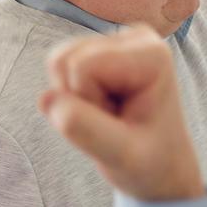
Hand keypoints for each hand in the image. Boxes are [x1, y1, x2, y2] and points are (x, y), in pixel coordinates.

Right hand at [40, 29, 205, 201]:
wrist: (160, 168)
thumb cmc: (150, 163)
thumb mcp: (121, 157)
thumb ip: (85, 129)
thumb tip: (46, 99)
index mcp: (151, 54)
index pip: (81, 67)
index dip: (89, 104)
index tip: (122, 123)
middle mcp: (136, 37)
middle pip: (64, 59)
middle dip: (79, 100)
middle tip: (114, 122)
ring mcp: (117, 41)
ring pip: (57, 62)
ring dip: (76, 100)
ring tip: (112, 117)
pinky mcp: (100, 50)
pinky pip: (58, 68)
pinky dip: (73, 97)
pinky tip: (104, 109)